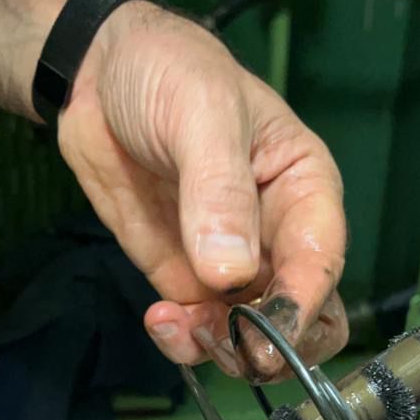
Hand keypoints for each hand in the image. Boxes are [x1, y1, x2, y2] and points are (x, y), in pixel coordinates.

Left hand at [58, 2, 347, 382]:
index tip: (268, 333)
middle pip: (307, 315)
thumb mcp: (201, 113)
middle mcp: (278, 235)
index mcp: (304, 188)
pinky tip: (159, 321)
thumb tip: (231, 273)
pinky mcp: (185, 278)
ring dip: (223, 348)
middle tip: (233, 347)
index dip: (302, 304)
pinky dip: (184, 340)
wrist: (97, 76)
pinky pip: (200, 329)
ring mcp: (231, 263)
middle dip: (275, 343)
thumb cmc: (169, 72)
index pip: (322, 260)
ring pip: (254, 336)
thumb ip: (220, 191)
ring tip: (178, 324)